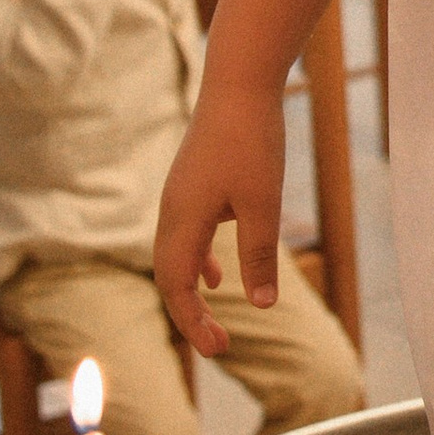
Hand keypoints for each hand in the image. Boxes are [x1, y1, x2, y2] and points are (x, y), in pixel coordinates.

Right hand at [153, 88, 284, 357]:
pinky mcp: (193, 185)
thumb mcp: (263, 204)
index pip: (176, 287)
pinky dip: (197, 262)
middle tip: (219, 347)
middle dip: (190, 316)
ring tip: (214, 323)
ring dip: (192, 293)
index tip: (218, 351)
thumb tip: (262, 305)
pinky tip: (216, 276)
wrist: (239, 82)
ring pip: (176, 258)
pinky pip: (187, 236)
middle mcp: (172, 212)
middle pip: (170, 278)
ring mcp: (180, 197)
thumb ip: (259, 255)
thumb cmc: (252, 140)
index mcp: (182, 221)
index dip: (193, 323)